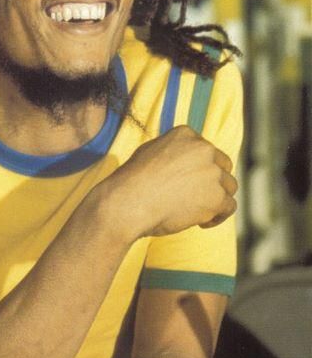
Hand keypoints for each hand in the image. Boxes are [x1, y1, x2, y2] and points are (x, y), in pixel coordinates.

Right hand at [96, 125, 237, 240]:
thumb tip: (180, 160)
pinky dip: (218, 217)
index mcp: (186, 134)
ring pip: (229, 186)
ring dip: (216, 199)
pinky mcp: (217, 196)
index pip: (206, 151)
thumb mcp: (149, 152)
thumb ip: (172, 152)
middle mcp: (203, 149)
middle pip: (222, 166)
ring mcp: (212, 172)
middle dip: (213, 182)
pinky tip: (201, 223)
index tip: (190, 182)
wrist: (128, 202)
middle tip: (197, 197)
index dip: (200, 169)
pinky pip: (229, 207)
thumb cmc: (132, 182)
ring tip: (198, 212)